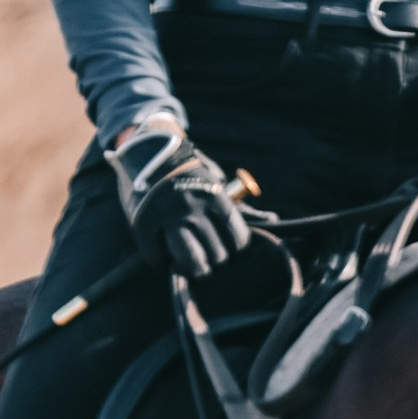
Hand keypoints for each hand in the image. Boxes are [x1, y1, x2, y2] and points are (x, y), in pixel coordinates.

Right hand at [107, 116, 255, 282]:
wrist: (149, 150)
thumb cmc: (191, 172)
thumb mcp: (218, 182)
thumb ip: (241, 206)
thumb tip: (273, 220)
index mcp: (214, 194)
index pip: (237, 235)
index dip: (237, 247)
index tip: (233, 247)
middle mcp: (192, 206)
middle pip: (217, 253)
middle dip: (217, 258)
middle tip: (212, 255)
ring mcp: (167, 216)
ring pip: (190, 260)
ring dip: (196, 268)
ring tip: (195, 267)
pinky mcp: (144, 222)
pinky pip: (157, 256)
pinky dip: (162, 263)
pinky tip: (166, 260)